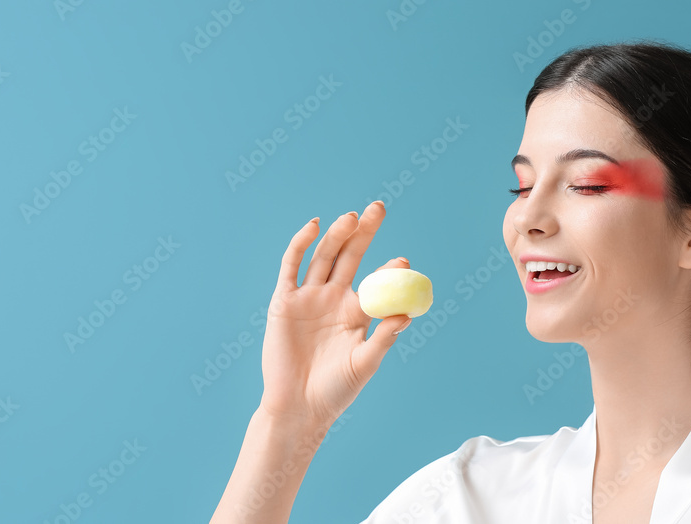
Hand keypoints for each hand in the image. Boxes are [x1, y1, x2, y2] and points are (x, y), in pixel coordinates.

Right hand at [257, 200, 412, 427]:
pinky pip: (292, 266)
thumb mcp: (365, 364)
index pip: (376, 282)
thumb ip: (383, 338)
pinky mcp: (284, 300)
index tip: (403, 262)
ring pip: (324, 256)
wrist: (298, 407)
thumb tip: (407, 314)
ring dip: (338, 235)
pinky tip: (316, 225)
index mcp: (356, 313)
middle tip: (379, 208)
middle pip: (350, 257)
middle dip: (364, 232)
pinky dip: (302, 243)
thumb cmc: (335, 391)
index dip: (389, 269)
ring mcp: (308, 297)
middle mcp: (333, 299)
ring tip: (353, 216)